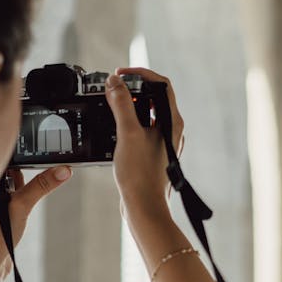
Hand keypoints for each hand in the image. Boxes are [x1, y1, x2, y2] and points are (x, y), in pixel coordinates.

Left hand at [0, 165, 72, 278]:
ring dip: (20, 187)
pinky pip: (9, 194)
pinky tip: (17, 210)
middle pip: (5, 168)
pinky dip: (18, 197)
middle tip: (21, 186)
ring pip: (8, 181)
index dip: (15, 154)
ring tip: (16, 204)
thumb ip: (41, 186)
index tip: (32, 153)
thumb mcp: (21, 206)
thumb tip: (62, 170)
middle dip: (18, 173)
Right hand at [105, 66, 183, 218]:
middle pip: (153, 97)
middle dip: (132, 89)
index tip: (120, 74)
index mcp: (171, 121)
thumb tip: (114, 82)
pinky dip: (126, 124)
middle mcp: (171, 130)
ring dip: (128, 106)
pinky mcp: (151, 153)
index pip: (161, 84)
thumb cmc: (140, 174)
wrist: (143, 207)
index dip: (141, 73)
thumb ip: (121, 104)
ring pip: (145, 114)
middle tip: (112, 88)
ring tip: (109, 106)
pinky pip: (140, 130)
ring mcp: (162, 142)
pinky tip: (112, 130)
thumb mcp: (128, 133)